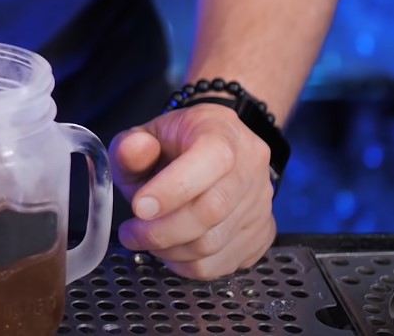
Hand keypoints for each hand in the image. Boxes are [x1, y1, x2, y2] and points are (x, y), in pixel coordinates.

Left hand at [108, 103, 275, 279]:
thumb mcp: (143, 137)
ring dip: (170, 249)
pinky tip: (171, 249)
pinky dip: (188, 264)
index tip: (140, 207)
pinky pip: (223, 263)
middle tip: (131, 233)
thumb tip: (133, 151)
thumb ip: (130, 146)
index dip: (173, 188)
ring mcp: (261, 201)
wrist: (210, 154)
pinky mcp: (262, 232)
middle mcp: (250, 163)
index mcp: (221, 130)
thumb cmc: (173, 146)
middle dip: (162, 230)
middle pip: (213, 209)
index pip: (212, 158)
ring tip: (147, 237)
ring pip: (215, 242)